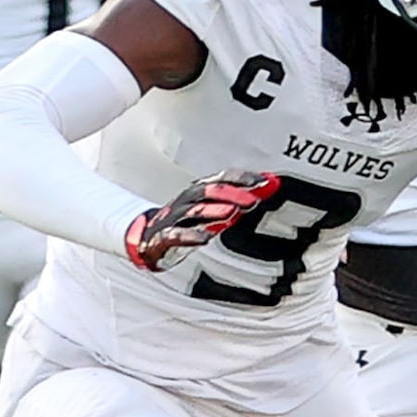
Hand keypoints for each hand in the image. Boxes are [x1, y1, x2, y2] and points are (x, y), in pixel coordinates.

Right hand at [125, 170, 280, 271]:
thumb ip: (238, 198)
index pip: (220, 179)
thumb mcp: (212, 208)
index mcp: (198, 192)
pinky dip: (190, 235)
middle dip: (231, 193)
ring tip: (231, 212)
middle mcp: (187, 201)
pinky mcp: (165, 237)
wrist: (148, 238)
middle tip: (253, 199)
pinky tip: (204, 239)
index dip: (241, 178)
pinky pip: (177, 234)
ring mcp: (175, 218)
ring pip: (194, 211)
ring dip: (213, 210)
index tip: (264, 180)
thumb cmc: (185, 221)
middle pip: (209, 192)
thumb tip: (268, 185)